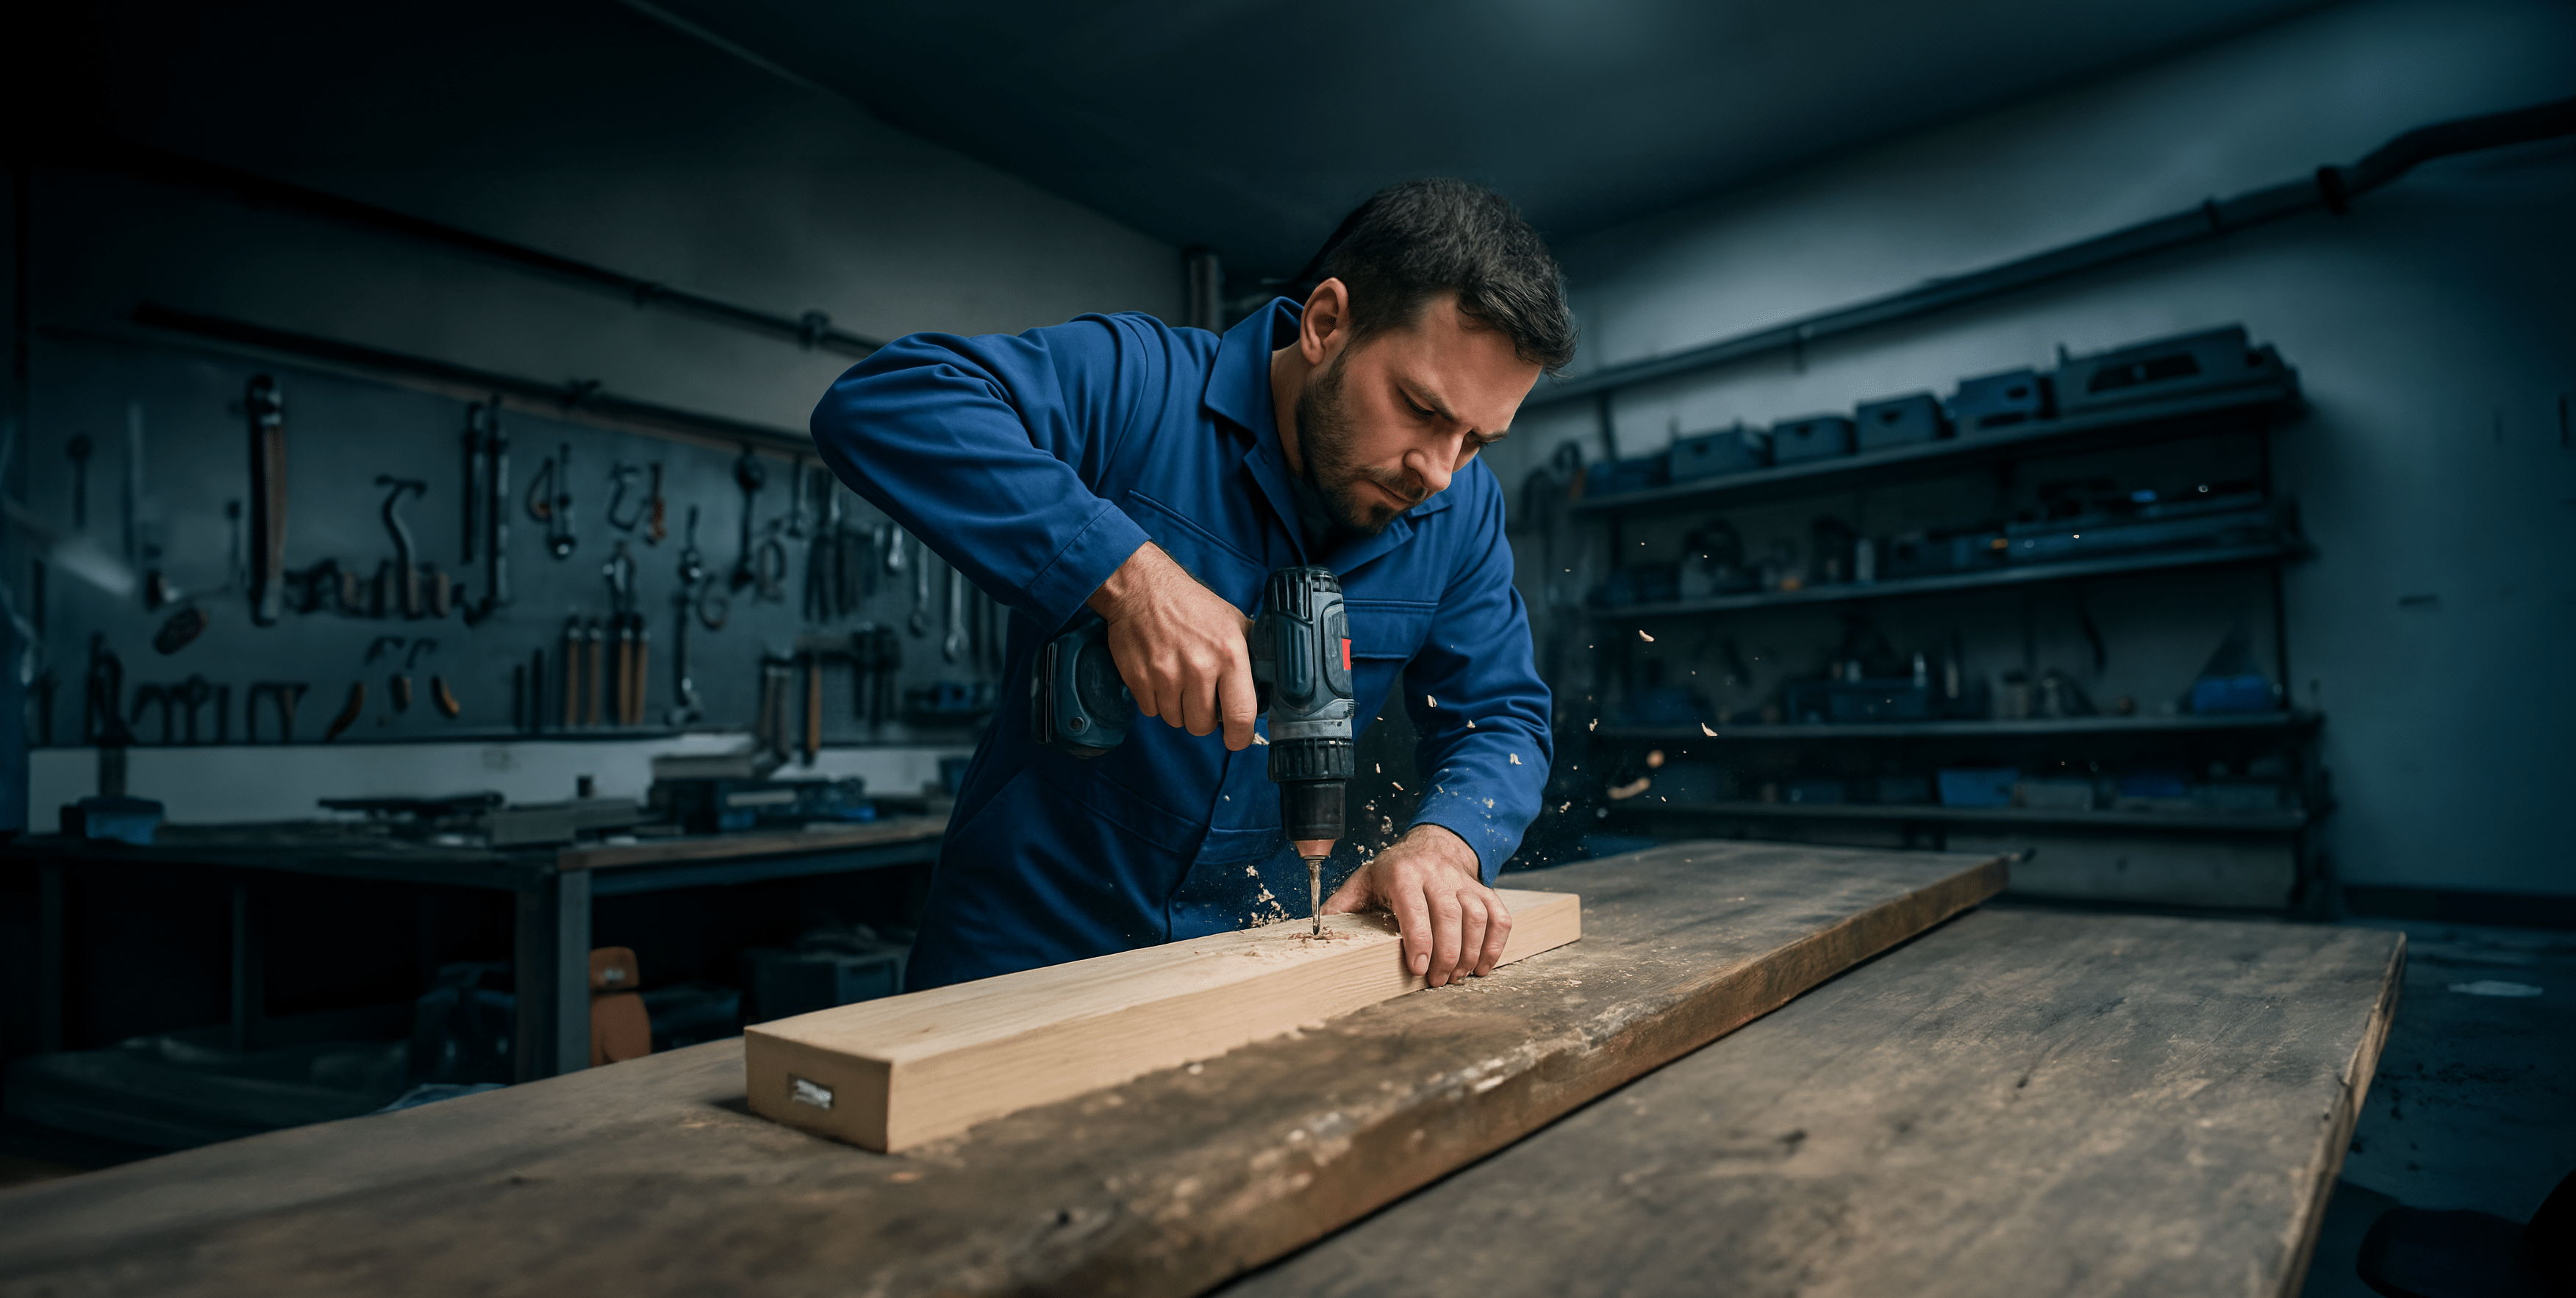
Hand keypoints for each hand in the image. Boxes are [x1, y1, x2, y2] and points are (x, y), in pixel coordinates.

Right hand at [1087, 543, 1256, 749]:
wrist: (1142, 588)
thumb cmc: (1191, 605)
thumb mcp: (1233, 621)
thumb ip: (1251, 653)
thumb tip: (1268, 683)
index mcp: (1229, 654)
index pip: (1241, 715)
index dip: (1240, 737)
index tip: (1236, 739)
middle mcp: (1199, 667)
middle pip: (1202, 726)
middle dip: (1203, 720)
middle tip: (1201, 698)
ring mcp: (1165, 674)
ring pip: (1175, 720)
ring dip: (1178, 709)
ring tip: (1179, 682)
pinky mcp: (1138, 678)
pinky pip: (1151, 710)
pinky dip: (1156, 700)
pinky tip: (1159, 676)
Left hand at [1322, 824, 1512, 986]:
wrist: (1432, 845)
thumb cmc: (1393, 871)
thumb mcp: (1363, 882)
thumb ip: (1342, 906)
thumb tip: (1314, 932)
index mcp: (1403, 875)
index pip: (1414, 908)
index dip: (1419, 940)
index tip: (1418, 968)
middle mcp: (1437, 875)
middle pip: (1450, 916)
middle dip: (1447, 954)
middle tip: (1438, 981)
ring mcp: (1463, 883)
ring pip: (1477, 917)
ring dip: (1471, 952)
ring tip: (1459, 976)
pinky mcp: (1483, 890)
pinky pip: (1499, 916)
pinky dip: (1496, 943)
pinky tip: (1483, 964)